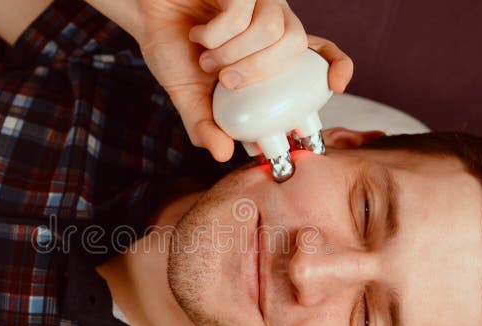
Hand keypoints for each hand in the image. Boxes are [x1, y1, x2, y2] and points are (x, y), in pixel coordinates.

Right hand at [135, 0, 352, 161]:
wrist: (145, 14)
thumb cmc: (173, 50)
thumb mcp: (188, 96)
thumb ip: (206, 125)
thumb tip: (223, 155)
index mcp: (271, 49)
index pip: (320, 52)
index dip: (336, 65)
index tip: (337, 85)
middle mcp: (272, 21)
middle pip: (294, 45)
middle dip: (259, 71)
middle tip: (227, 83)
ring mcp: (258, 0)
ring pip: (271, 30)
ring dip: (233, 54)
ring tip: (208, 59)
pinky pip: (242, 13)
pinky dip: (216, 34)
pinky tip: (200, 34)